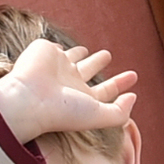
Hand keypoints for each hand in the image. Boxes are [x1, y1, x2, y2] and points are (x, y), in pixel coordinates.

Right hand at [0, 39, 137, 141]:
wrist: (29, 98)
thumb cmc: (62, 111)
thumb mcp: (99, 115)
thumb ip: (120, 111)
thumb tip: (133, 97)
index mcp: (82, 98)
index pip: (105, 90)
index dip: (120, 83)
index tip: (133, 75)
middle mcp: (69, 83)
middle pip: (88, 70)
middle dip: (98, 63)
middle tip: (108, 55)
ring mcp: (56, 67)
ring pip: (72, 58)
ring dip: (80, 54)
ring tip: (86, 49)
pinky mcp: (44, 51)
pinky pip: (54, 47)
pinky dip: (58, 47)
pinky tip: (61, 47)